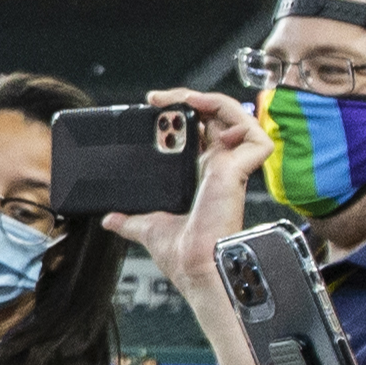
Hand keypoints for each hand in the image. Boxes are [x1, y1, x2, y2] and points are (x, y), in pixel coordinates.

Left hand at [98, 87, 261, 272]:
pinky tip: (209, 117)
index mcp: (204, 176)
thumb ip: (129, 220)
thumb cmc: (182, 255)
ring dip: (211, 100)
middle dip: (190, 100)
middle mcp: (220, 168)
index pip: (201, 132)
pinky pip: (256, 135)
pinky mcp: (240, 170)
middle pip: (216, 118)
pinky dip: (238, 119)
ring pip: (237, 117)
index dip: (183, 115)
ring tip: (183, 98)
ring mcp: (232, 167)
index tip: (154, 108)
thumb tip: (109, 219)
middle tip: (160, 99)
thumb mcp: (147, 227)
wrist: (193, 266)